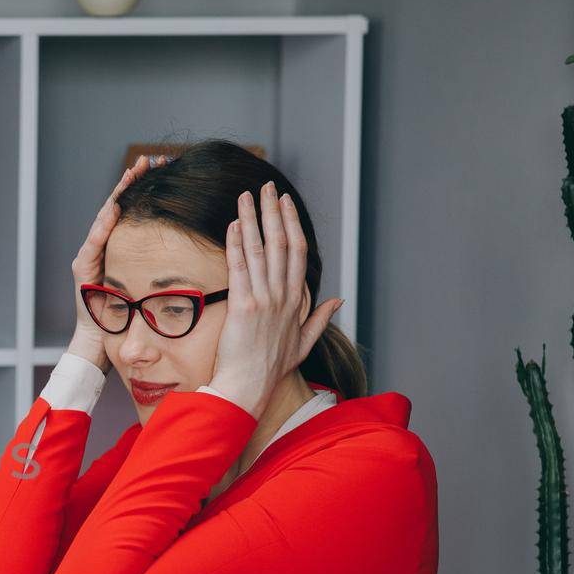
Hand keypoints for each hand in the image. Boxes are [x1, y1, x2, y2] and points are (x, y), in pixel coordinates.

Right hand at [69, 155, 167, 370]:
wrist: (103, 343)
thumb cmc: (131, 320)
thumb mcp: (157, 287)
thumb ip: (173, 268)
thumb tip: (205, 251)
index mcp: (125, 249)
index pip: (138, 212)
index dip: (150, 190)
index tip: (168, 168)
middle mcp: (106, 248)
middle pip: (121, 207)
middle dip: (134, 182)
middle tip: (151, 160)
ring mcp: (92, 257)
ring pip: (106, 218)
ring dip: (119, 195)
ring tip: (132, 174)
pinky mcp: (82, 270)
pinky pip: (94, 242)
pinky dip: (104, 225)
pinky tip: (114, 209)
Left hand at [207, 181, 343, 418]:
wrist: (250, 386)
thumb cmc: (272, 367)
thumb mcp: (304, 343)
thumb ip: (320, 318)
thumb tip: (338, 299)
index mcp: (296, 301)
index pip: (297, 253)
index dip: (292, 224)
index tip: (285, 204)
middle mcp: (282, 295)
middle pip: (281, 243)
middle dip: (274, 212)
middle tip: (267, 187)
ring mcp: (264, 299)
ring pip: (260, 250)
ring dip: (253, 219)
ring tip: (247, 196)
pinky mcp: (243, 305)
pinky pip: (240, 268)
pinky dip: (237, 244)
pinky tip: (235, 224)